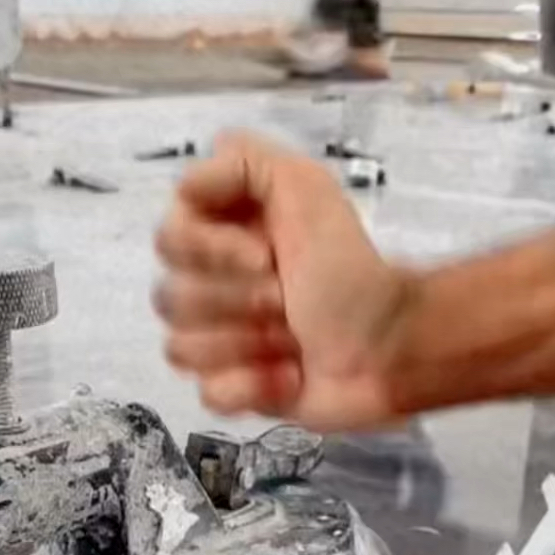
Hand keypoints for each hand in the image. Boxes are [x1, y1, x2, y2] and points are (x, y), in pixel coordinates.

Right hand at [153, 133, 414, 430]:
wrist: (386, 345)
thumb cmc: (348, 269)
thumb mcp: (305, 187)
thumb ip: (242, 161)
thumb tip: (188, 186)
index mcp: (220, 236)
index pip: (167, 240)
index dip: (211, 251)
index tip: (267, 255)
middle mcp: (212, 286)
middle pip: (171, 298)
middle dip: (240, 301)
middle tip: (288, 301)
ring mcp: (219, 341)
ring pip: (182, 348)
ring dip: (249, 343)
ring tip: (293, 340)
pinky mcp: (235, 390)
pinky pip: (209, 393)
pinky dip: (252, 386)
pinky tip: (289, 377)